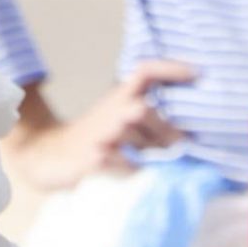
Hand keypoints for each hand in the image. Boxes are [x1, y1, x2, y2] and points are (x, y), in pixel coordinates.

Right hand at [7, 61, 194, 192]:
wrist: (49, 156)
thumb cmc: (98, 142)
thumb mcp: (121, 122)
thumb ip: (152, 124)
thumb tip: (190, 138)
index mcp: (120, 98)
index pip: (145, 72)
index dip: (170, 69)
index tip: (198, 73)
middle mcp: (111, 111)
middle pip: (142, 110)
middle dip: (165, 131)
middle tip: (178, 150)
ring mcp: (99, 135)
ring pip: (133, 138)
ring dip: (150, 155)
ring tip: (153, 167)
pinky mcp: (92, 158)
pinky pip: (122, 164)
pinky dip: (134, 173)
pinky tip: (133, 176)